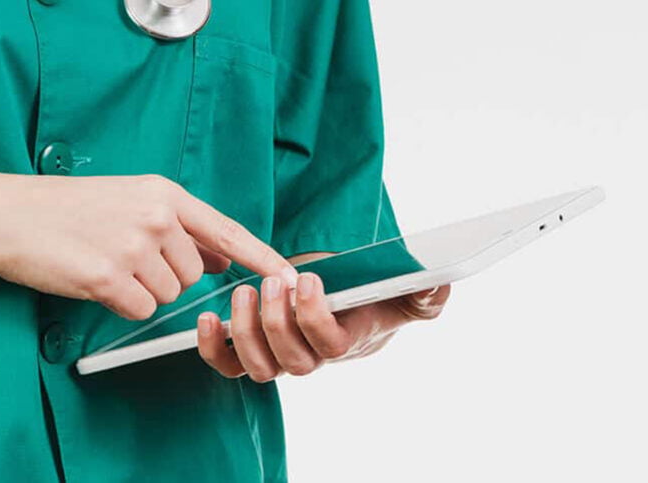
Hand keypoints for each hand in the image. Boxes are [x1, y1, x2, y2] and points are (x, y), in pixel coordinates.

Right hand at [0, 172, 296, 317]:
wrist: (5, 215)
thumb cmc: (69, 210)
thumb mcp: (132, 203)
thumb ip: (181, 229)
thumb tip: (222, 258)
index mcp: (165, 194)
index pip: (227, 230)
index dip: (261, 256)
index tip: (290, 276)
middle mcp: (156, 216)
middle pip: (194, 275)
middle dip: (165, 277)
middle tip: (122, 257)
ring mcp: (133, 245)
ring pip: (168, 295)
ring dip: (140, 291)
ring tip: (105, 263)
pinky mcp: (108, 276)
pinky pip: (140, 309)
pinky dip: (121, 305)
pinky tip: (94, 280)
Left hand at [196, 271, 449, 380]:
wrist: (349, 305)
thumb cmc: (374, 297)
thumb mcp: (406, 292)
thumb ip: (427, 293)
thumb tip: (440, 285)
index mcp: (345, 343)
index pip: (329, 347)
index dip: (314, 319)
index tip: (309, 279)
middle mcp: (311, 358)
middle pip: (290, 361)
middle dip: (277, 322)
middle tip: (274, 281)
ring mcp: (279, 355)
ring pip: (257, 366)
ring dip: (245, 332)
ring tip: (244, 293)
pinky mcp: (253, 347)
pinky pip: (228, 364)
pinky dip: (213, 348)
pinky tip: (207, 319)